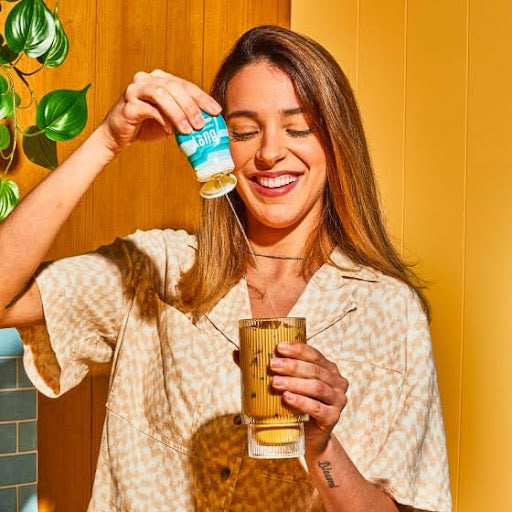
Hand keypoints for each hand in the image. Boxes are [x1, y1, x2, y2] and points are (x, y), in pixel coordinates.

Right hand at [99, 69, 221, 154]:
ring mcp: (135, 90)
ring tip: (189, 130)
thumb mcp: (170, 120)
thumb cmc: (146, 127)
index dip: (202, 97)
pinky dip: (163, 120)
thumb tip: (209, 122)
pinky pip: (150, 109)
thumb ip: (184, 116)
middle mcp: (146, 79)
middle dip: (192, 106)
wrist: (117, 136)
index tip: (216, 111)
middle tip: (202, 124)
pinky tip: (170, 132)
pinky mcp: (128, 104)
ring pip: (162, 94)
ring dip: (179, 113)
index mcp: (159, 79)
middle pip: (175, 87)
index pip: (185, 85)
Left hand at [269, 342, 348, 455]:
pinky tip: (287, 398)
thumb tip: (236, 353)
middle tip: (272, 366)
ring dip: (294, 383)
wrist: (308, 438)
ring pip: (317, 387)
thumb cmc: (295, 405)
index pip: (314, 353)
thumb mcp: (285, 384)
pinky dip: (301, 402)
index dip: (297, 349)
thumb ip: (265, 368)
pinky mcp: (333, 418)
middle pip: (315, 370)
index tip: (278, 348)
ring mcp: (338, 400)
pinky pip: (317, 408)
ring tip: (275, 382)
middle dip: (292, 366)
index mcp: (328, 368)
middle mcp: (337, 381)